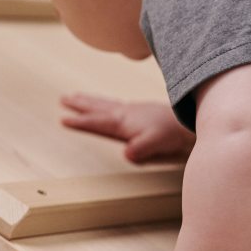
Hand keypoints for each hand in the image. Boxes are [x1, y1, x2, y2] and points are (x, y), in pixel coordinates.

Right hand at [61, 93, 195, 163]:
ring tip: (76, 96)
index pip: (97, 122)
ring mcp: (132, 110)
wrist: (188, 121)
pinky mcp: (140, 110)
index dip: (81, 121)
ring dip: (90, 100)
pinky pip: (116, 104)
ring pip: (106, 103)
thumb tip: (127, 154)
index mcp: (123, 122)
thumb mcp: (155, 143)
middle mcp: (125, 113)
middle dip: (80, 104)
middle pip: (98, 107)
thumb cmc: (171, 133)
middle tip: (63, 99)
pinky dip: (106, 102)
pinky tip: (108, 105)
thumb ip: (141, 149)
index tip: (63, 119)